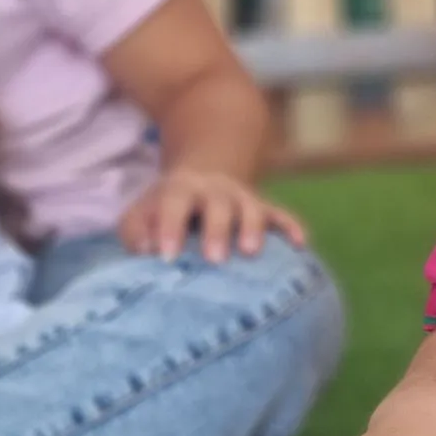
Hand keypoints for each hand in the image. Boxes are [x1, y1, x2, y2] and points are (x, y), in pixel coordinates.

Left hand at [117, 167, 306, 261]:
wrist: (203, 175)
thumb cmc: (165, 208)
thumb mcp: (141, 212)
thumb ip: (135, 230)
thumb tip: (144, 250)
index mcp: (180, 190)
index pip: (173, 203)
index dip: (169, 227)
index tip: (165, 257)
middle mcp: (215, 191)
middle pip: (218, 205)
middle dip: (217, 230)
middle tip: (214, 259)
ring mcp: (243, 198)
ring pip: (253, 208)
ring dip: (253, 227)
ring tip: (251, 252)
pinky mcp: (265, 208)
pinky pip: (282, 215)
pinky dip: (292, 227)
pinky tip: (300, 244)